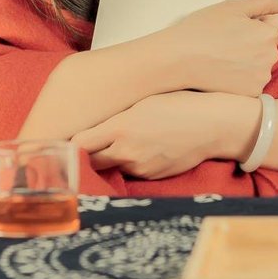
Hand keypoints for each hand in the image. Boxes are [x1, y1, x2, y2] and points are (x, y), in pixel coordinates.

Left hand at [71, 91, 251, 180]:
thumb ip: (115, 116)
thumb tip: (92, 121)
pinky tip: (144, 148)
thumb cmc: (178, 103)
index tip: (65, 140)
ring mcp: (140, 167)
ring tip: (123, 142)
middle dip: (85, 155)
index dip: (69, 144)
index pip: (77, 144)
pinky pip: (132, 172)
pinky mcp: (152, 176)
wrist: (212, 124)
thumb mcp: (141, 102)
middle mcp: (126, 152)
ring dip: (110, 158)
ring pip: (112, 166)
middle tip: (85, 144)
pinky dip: (131, 163)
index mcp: (119, 128)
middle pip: (90, 161)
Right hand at [148, 0, 277, 96]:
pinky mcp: (251, 94)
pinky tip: (223, 73)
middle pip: (265, 49)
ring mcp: (261, 78)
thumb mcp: (233, 7)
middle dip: (250, 46)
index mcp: (269, 34)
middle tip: (223, 45)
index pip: (267, 30)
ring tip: (221, 59)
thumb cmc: (203, 29)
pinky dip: (240, 80)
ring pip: (259, 67)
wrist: (179, 59)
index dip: (248, 28)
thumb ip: (264, 3)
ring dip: (247, 64)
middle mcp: (271, 57)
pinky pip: (251, 84)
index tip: (230, 31)